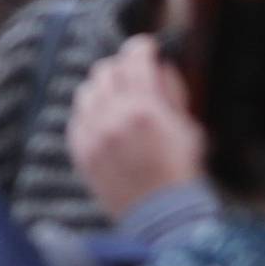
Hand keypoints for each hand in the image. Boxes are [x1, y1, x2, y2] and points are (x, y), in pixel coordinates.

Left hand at [67, 35, 205, 221]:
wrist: (161, 218)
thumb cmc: (181, 171)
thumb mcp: (187, 125)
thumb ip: (171, 90)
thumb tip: (159, 65)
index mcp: (144, 108)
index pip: (133, 57)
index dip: (141, 47)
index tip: (147, 48)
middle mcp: (113, 117)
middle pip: (105, 69)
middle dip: (121, 67)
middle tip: (133, 77)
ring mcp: (93, 136)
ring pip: (87, 91)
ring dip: (103, 89)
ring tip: (117, 101)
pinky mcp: (81, 153)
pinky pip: (77, 118)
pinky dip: (90, 114)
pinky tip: (105, 122)